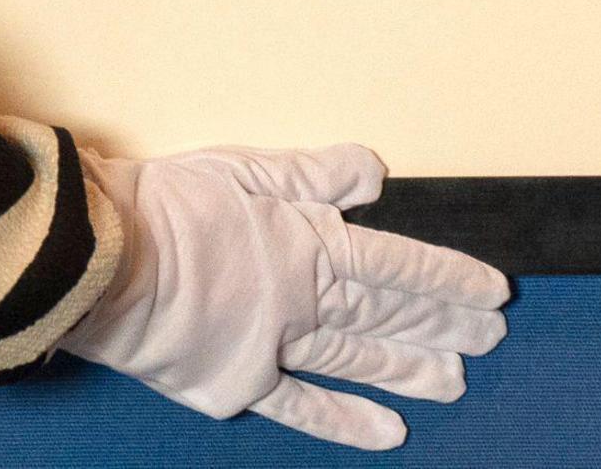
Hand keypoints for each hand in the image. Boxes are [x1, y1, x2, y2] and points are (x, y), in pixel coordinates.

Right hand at [63, 145, 509, 450]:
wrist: (105, 261)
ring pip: (359, 360)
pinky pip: (302, 406)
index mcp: (311, 243)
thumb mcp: (248, 169)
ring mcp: (275, 347)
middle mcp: (305, 300)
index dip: (451, 280)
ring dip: (410, 371)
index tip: (495, 292)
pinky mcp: (238, 383)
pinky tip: (385, 431)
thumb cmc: (170, 204)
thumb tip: (375, 174)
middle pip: (389, 315)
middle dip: (444, 327)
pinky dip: (345, 420)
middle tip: (492, 340)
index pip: (401, 264)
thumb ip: (315, 174)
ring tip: (455, 383)